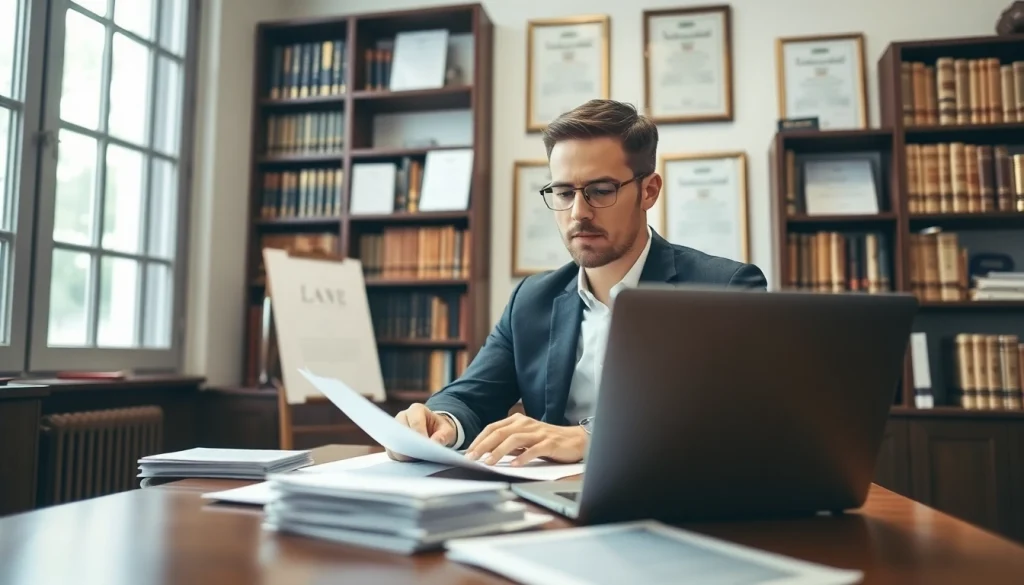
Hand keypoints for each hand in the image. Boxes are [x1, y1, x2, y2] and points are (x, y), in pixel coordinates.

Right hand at [387, 404, 455, 461]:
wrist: (433, 430)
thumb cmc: (440, 429)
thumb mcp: (447, 430)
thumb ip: (443, 436)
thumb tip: (434, 443)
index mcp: (417, 410)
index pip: (416, 422)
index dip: (420, 436)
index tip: (427, 448)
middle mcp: (402, 417)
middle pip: (401, 432)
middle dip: (410, 447)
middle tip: (420, 458)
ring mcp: (395, 429)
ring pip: (394, 443)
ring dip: (404, 455)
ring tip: (416, 462)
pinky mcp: (392, 442)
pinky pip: (392, 452)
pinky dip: (400, 459)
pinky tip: (411, 464)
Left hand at [464, 413, 586, 466]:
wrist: (576, 440)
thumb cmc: (548, 441)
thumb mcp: (525, 439)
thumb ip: (508, 444)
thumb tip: (486, 453)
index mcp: (518, 421)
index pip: (493, 428)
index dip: (479, 439)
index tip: (468, 452)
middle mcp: (526, 424)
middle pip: (500, 432)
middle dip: (483, 445)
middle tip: (472, 458)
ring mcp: (538, 433)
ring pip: (514, 439)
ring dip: (499, 451)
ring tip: (489, 463)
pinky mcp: (550, 443)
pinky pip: (534, 449)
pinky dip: (523, 457)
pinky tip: (514, 465)